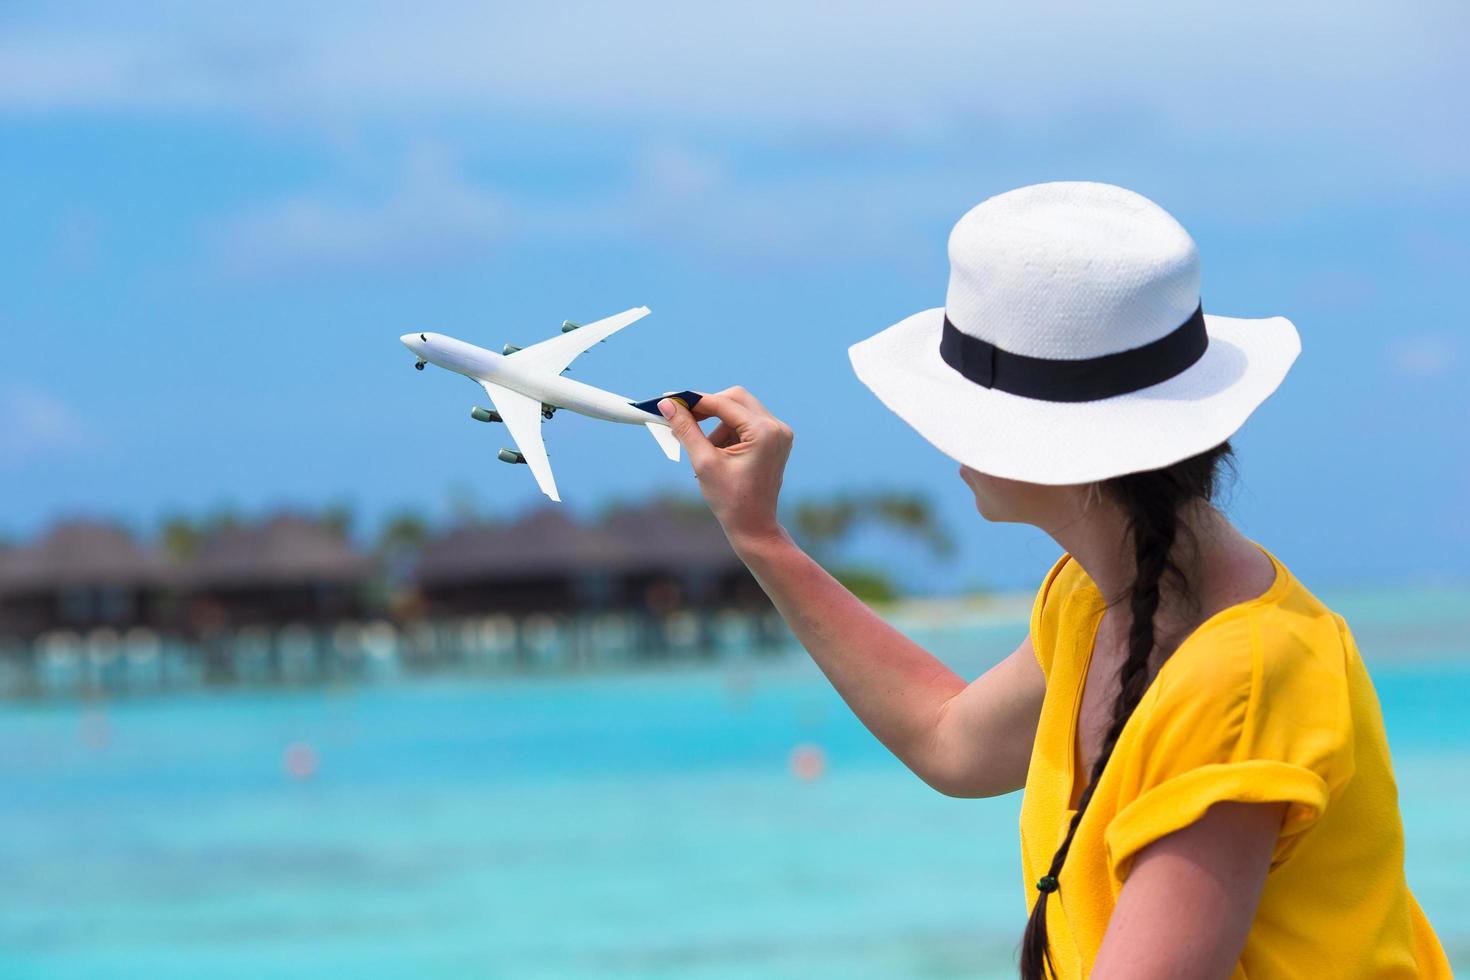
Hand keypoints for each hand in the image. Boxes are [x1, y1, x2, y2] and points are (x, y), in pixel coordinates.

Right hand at [658, 386, 793, 549]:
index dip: (694, 400)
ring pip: (739, 411)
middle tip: (681, 417)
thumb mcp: (703, 462)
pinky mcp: (775, 440)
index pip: (723, 403)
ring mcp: (779, 433)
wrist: (754, 527)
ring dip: (716, 424)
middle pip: (735, 399)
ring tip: (703, 451)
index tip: (670, 400)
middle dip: (707, 408)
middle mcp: (776, 427)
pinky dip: (728, 432)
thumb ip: (686, 429)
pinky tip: (717, 454)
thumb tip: (668, 405)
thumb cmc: (730, 500)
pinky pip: (747, 424)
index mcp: (764, 432)